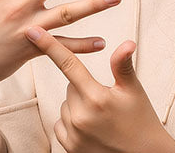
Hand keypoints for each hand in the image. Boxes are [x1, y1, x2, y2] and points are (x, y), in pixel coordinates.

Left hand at [25, 30, 174, 152]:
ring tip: (101, 117)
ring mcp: (73, 134)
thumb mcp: (134, 91)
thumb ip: (122, 66)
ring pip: (65, 105)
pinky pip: (61, 124)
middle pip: (71, 86)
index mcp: (96, 97)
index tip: (33, 32)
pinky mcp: (70, 148)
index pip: (68, 64)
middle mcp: (81, 116)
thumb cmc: (142, 122)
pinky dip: (72, 122)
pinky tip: (91, 127)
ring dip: (78, 105)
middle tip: (106, 99)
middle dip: (84, 87)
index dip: (49, 46)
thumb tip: (127, 43)